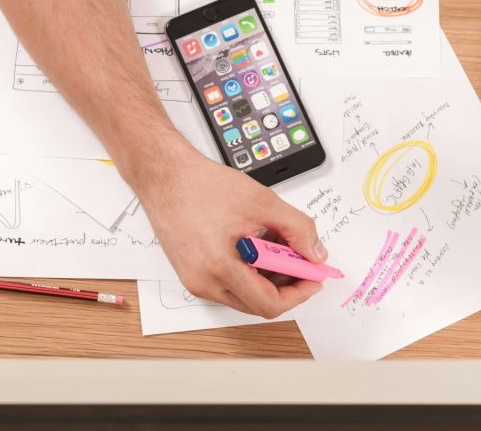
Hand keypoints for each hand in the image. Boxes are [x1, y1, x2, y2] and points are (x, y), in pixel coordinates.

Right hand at [133, 142, 326, 318]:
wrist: (164, 176)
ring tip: (276, 243)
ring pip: (244, 295)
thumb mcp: (262, 201)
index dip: (299, 293)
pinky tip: (256, 244)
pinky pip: (228, 284)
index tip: (313, 277)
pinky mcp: (191, 274)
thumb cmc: (201, 185)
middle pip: (258, 303)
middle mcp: (204, 282)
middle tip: (300, 259)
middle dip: (286, 284)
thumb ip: (297, 229)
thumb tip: (315, 254)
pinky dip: (249, 271)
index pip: (269, 304)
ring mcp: (195, 280)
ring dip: (268, 276)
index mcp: (219, 267)